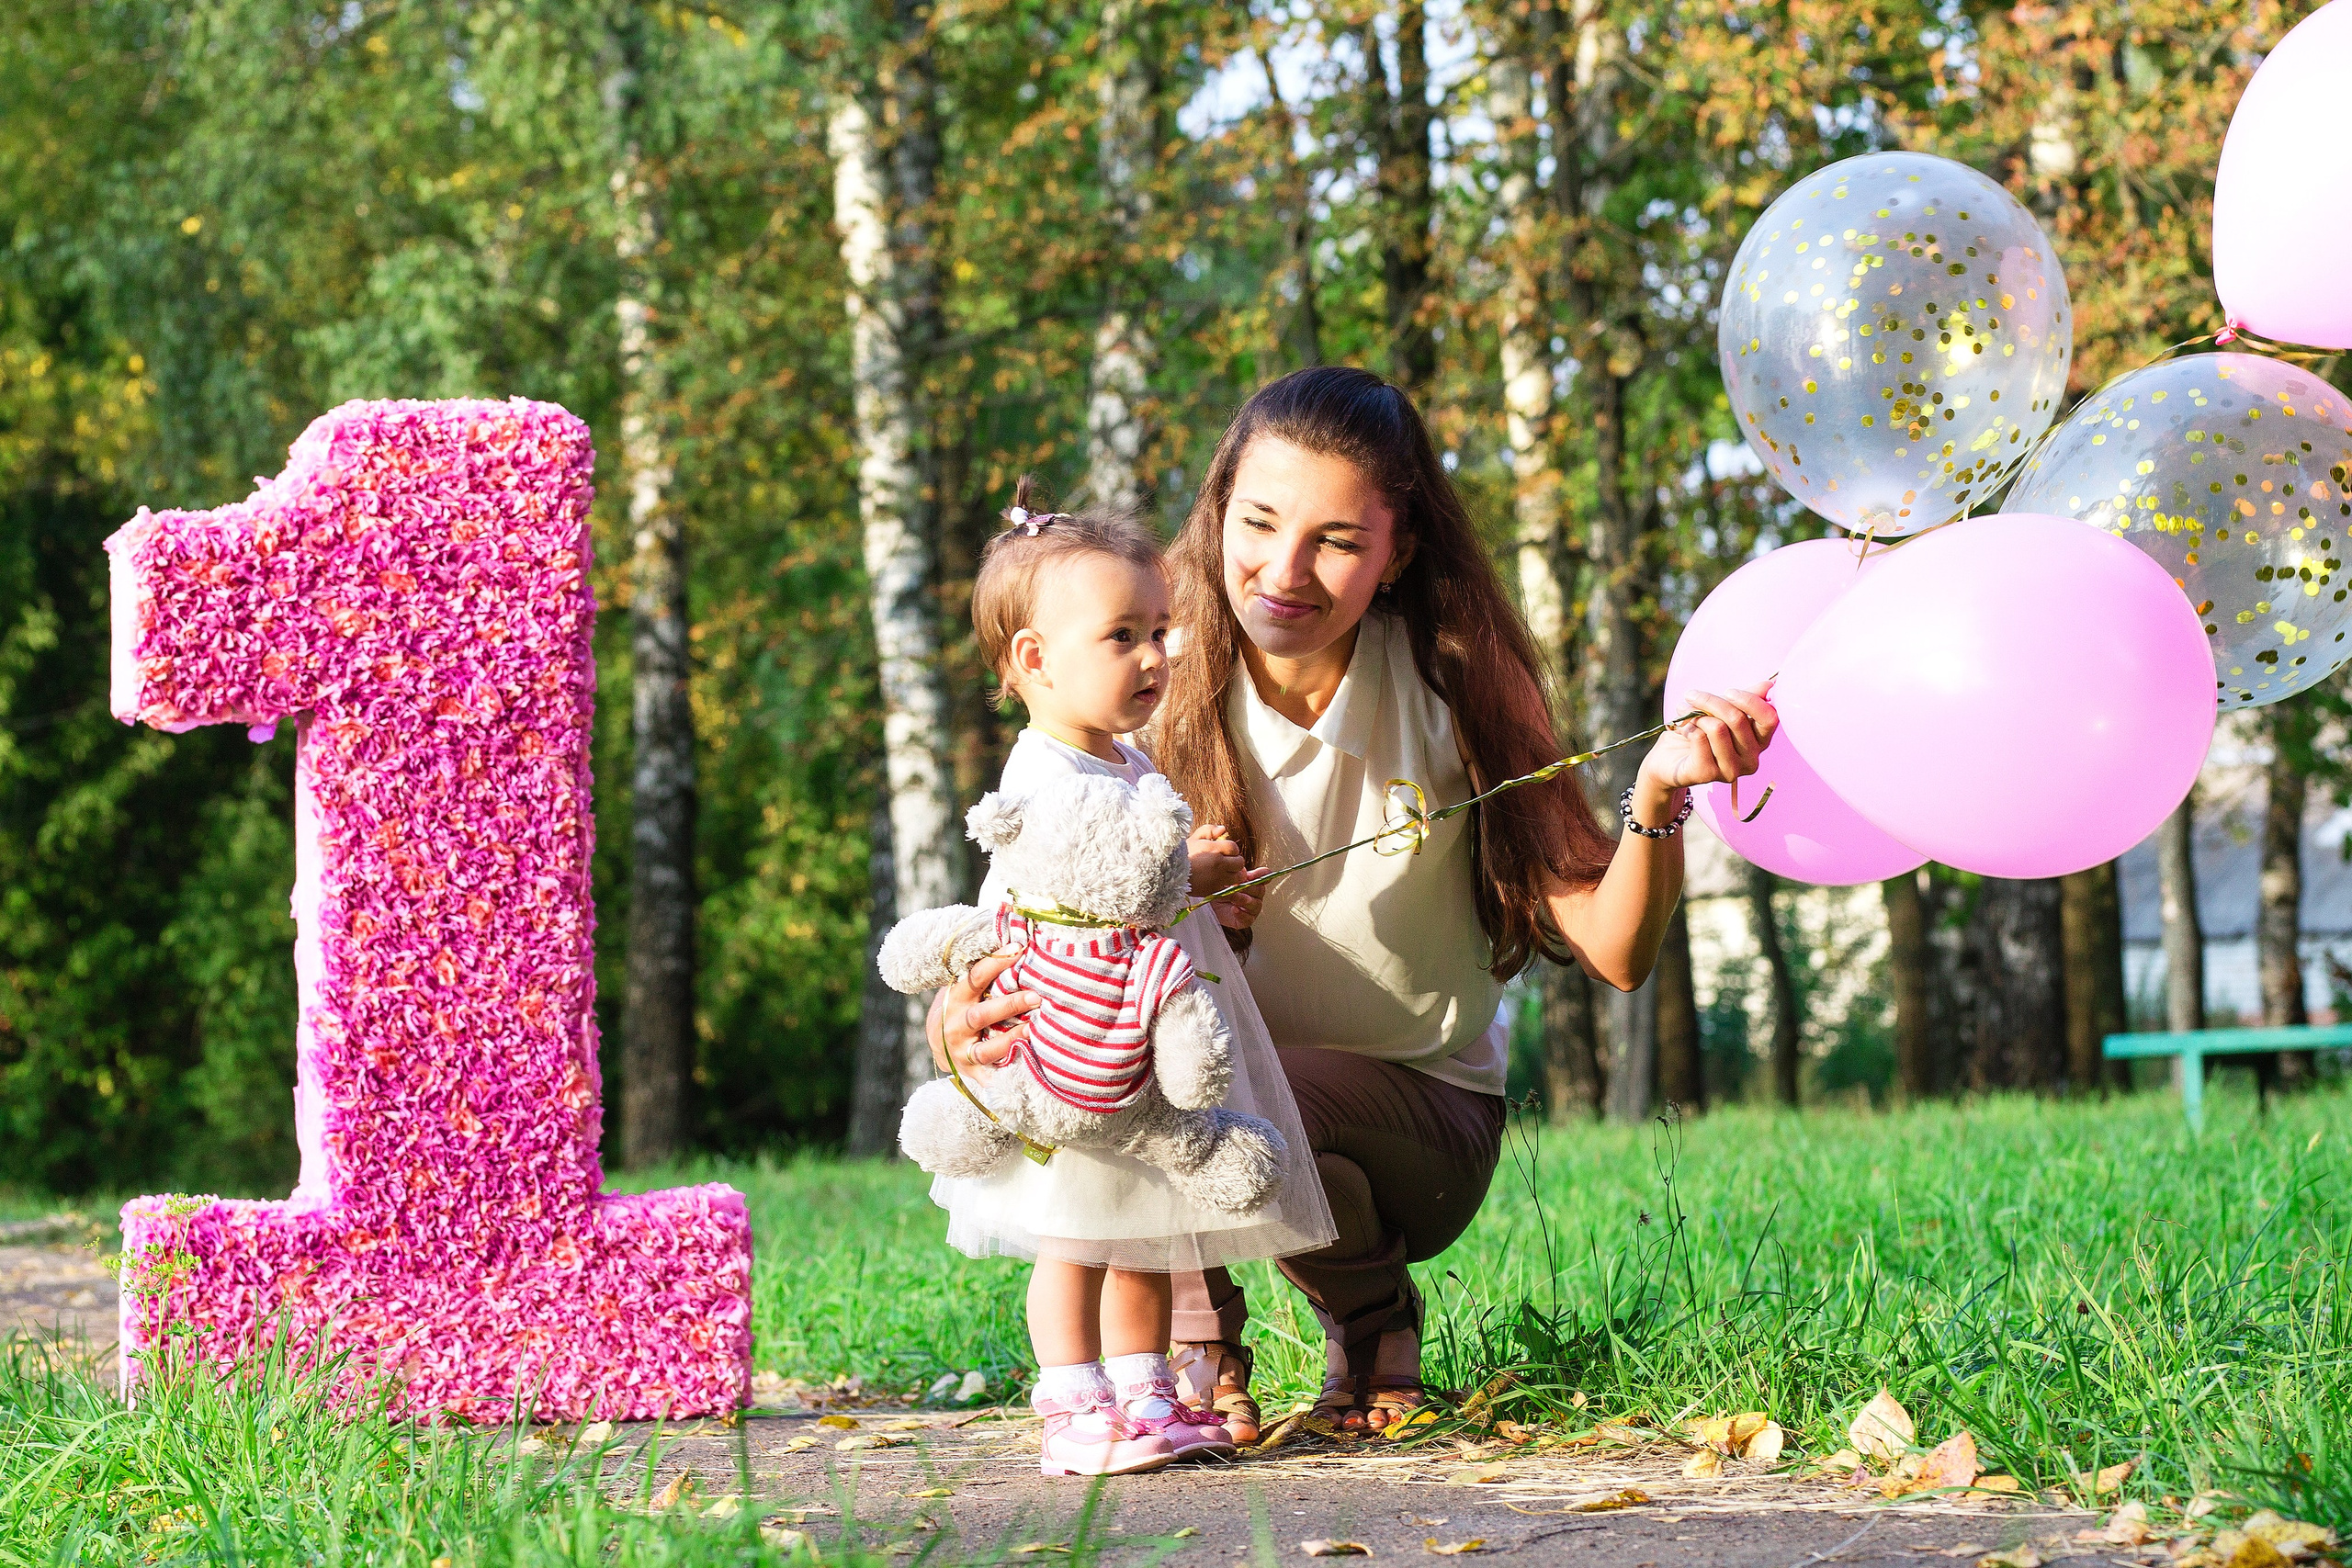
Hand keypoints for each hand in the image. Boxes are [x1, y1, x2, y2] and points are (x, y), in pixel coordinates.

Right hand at [926, 950, 1035, 1078]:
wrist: (936, 1044)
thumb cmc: (959, 1007)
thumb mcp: (961, 988)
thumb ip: (982, 974)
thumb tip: (1015, 944)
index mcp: (955, 999)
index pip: (975, 977)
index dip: (996, 963)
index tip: (1019, 949)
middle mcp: (956, 1025)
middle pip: (982, 1015)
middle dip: (1010, 1005)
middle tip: (1037, 996)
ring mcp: (961, 1050)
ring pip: (987, 1048)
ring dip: (1011, 1039)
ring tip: (1034, 1030)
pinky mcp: (970, 1071)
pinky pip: (988, 1075)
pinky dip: (1003, 1076)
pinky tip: (1022, 1071)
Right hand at [1187, 822, 1245, 895]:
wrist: (1168, 873)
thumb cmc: (1180, 854)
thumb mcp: (1193, 838)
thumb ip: (1209, 830)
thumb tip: (1223, 829)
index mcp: (1214, 849)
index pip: (1234, 848)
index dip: (1230, 849)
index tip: (1224, 851)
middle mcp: (1218, 864)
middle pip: (1240, 862)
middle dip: (1235, 860)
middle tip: (1227, 861)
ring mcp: (1217, 879)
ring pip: (1239, 876)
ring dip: (1234, 873)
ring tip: (1226, 871)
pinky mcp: (1214, 890)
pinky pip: (1229, 887)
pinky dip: (1227, 884)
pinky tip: (1219, 880)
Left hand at [1213, 867, 1269, 930]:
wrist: (1208, 902)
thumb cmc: (1219, 889)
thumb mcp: (1225, 879)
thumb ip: (1235, 876)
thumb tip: (1241, 871)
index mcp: (1254, 882)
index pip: (1265, 875)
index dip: (1260, 875)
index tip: (1249, 876)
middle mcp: (1256, 895)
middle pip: (1260, 890)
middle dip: (1248, 888)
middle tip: (1236, 886)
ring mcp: (1253, 908)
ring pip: (1255, 904)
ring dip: (1244, 900)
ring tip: (1233, 898)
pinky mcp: (1246, 920)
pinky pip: (1248, 919)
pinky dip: (1242, 914)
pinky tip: (1234, 909)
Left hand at [1640, 683, 1778, 792]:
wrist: (1669, 758)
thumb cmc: (1700, 732)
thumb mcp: (1722, 711)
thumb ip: (1746, 699)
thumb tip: (1768, 684)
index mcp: (1760, 742)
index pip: (1769, 718)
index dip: (1749, 700)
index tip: (1728, 691)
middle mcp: (1751, 759)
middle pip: (1737, 719)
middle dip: (1711, 701)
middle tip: (1692, 696)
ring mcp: (1731, 770)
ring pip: (1718, 728)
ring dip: (1696, 714)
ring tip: (1684, 712)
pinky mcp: (1708, 774)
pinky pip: (1699, 738)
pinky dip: (1687, 727)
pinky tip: (1682, 730)